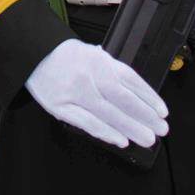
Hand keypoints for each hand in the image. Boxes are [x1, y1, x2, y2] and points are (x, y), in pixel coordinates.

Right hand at [23, 40, 167, 148]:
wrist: (32, 54)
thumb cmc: (66, 57)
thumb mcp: (93, 54)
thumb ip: (114, 71)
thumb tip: (139, 93)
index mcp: (99, 60)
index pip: (130, 81)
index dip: (148, 98)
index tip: (162, 112)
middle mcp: (88, 75)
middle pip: (122, 99)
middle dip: (144, 116)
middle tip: (160, 130)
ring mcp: (73, 92)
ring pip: (107, 113)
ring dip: (130, 128)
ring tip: (147, 138)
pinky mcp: (60, 107)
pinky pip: (87, 122)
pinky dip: (106, 132)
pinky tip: (121, 140)